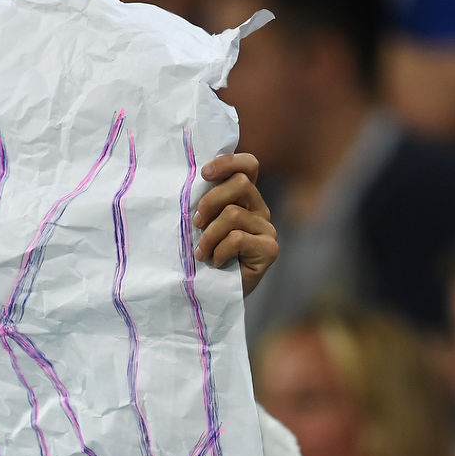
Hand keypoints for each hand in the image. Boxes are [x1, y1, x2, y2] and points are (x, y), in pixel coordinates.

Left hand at [193, 153, 277, 296]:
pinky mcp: (269, 249)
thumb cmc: (202, 255)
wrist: (213, 292)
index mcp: (244, 197)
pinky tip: (216, 262)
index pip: (248, 166)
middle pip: (240, 184)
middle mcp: (259, 209)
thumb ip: (203, 202)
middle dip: (210, 201)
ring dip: (209, 235)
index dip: (228, 163)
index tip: (204, 174)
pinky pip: (237, 238)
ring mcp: (267, 228)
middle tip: (195, 223)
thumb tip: (185, 181)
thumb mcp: (199, 224)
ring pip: (233, 214)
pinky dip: (219, 251)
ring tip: (201, 253)